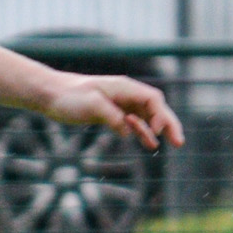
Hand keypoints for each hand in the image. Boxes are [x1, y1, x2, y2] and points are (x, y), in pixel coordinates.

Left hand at [43, 73, 183, 152]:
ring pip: (148, 116)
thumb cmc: (69, 97)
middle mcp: (126, 94)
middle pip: (156, 107)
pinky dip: (144, 133)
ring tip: (176, 144)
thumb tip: (127, 131)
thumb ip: (111, 115)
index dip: (161, 115)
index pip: (152, 99)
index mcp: (123, 88)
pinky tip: (151, 145)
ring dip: (161, 129)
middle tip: (180, 142)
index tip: (157, 132)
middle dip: (169, 123)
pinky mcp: (112, 113)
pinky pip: (134, 123)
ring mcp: (120, 104)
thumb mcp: (90, 104)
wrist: (51, 94)